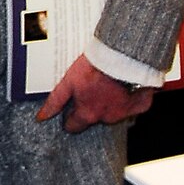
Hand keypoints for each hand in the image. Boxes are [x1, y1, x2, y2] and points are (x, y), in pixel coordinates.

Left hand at [37, 55, 155, 133]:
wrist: (124, 58)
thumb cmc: (97, 67)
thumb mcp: (68, 82)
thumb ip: (56, 101)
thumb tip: (42, 116)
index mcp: (88, 114)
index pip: (74, 126)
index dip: (69, 119)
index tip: (68, 114)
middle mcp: (106, 117)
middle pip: (94, 118)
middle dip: (90, 107)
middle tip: (90, 90)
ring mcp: (125, 112)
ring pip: (114, 111)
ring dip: (110, 101)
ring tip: (106, 84)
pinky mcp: (141, 105)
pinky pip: (133, 104)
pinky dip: (129, 97)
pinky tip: (125, 86)